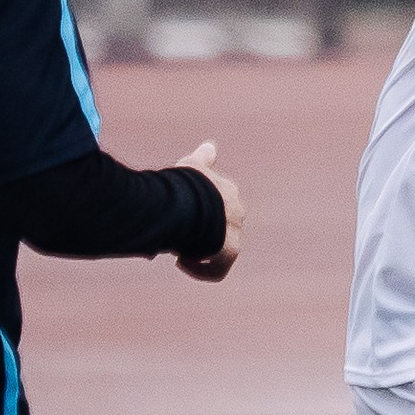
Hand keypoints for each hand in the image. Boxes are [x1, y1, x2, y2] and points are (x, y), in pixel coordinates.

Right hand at [174, 140, 241, 281]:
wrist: (190, 203)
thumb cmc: (186, 183)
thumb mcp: (192, 165)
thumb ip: (202, 158)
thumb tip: (210, 145)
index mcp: (228, 191)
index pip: (219, 202)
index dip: (200, 212)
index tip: (184, 216)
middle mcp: (236, 210)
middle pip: (219, 227)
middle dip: (200, 233)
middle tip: (178, 233)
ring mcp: (235, 231)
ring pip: (218, 248)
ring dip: (198, 250)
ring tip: (178, 248)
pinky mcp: (231, 251)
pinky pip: (218, 268)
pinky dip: (201, 269)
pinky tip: (182, 263)